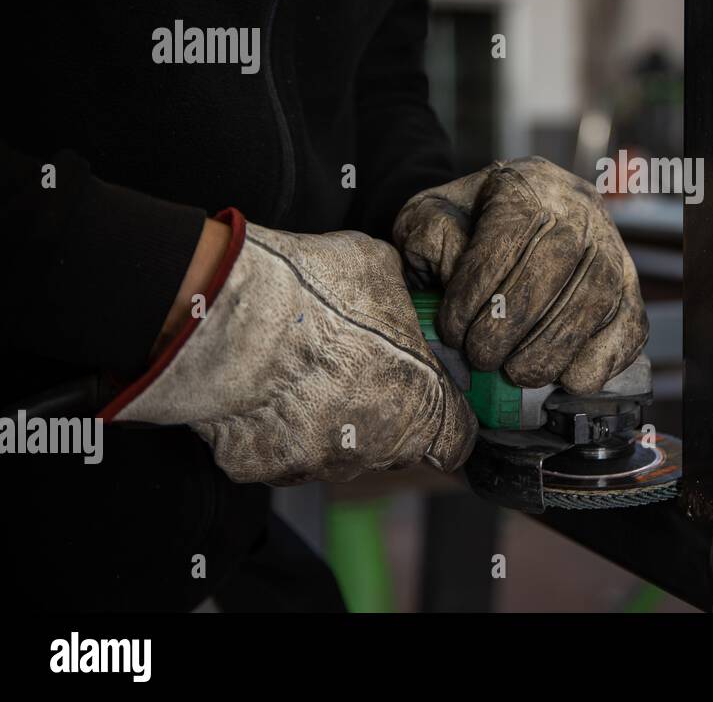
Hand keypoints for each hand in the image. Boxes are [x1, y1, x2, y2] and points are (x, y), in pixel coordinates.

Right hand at [105, 211, 476, 484]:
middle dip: (383, 415)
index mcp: (420, 407)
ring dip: (327, 422)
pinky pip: (278, 451)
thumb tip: (401, 297)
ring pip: (334, 452)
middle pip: (394, 447)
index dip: (448, 420)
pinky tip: (263, 388)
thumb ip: (404, 302)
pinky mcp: (260, 468)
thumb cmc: (313, 291)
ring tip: (302, 373)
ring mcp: (314, 464)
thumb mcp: (382, 271)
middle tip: (355, 370)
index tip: (434, 399)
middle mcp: (373, 448)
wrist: (227, 315)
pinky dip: (273, 428)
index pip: (457, 442)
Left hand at [393, 156, 647, 393]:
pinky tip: (567, 378)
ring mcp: (612, 246)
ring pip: (596, 297)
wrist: (509, 217)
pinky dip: (602, 358)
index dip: (477, 291)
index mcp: (525, 184)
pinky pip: (631, 323)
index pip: (508, 234)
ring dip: (553, 348)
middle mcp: (578, 208)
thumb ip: (431, 237)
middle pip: (556, 267)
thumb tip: (457, 273)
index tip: (453, 330)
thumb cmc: (466, 226)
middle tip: (482, 357)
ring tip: (517, 372)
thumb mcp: (430, 217)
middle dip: (512, 326)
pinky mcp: (632, 285)